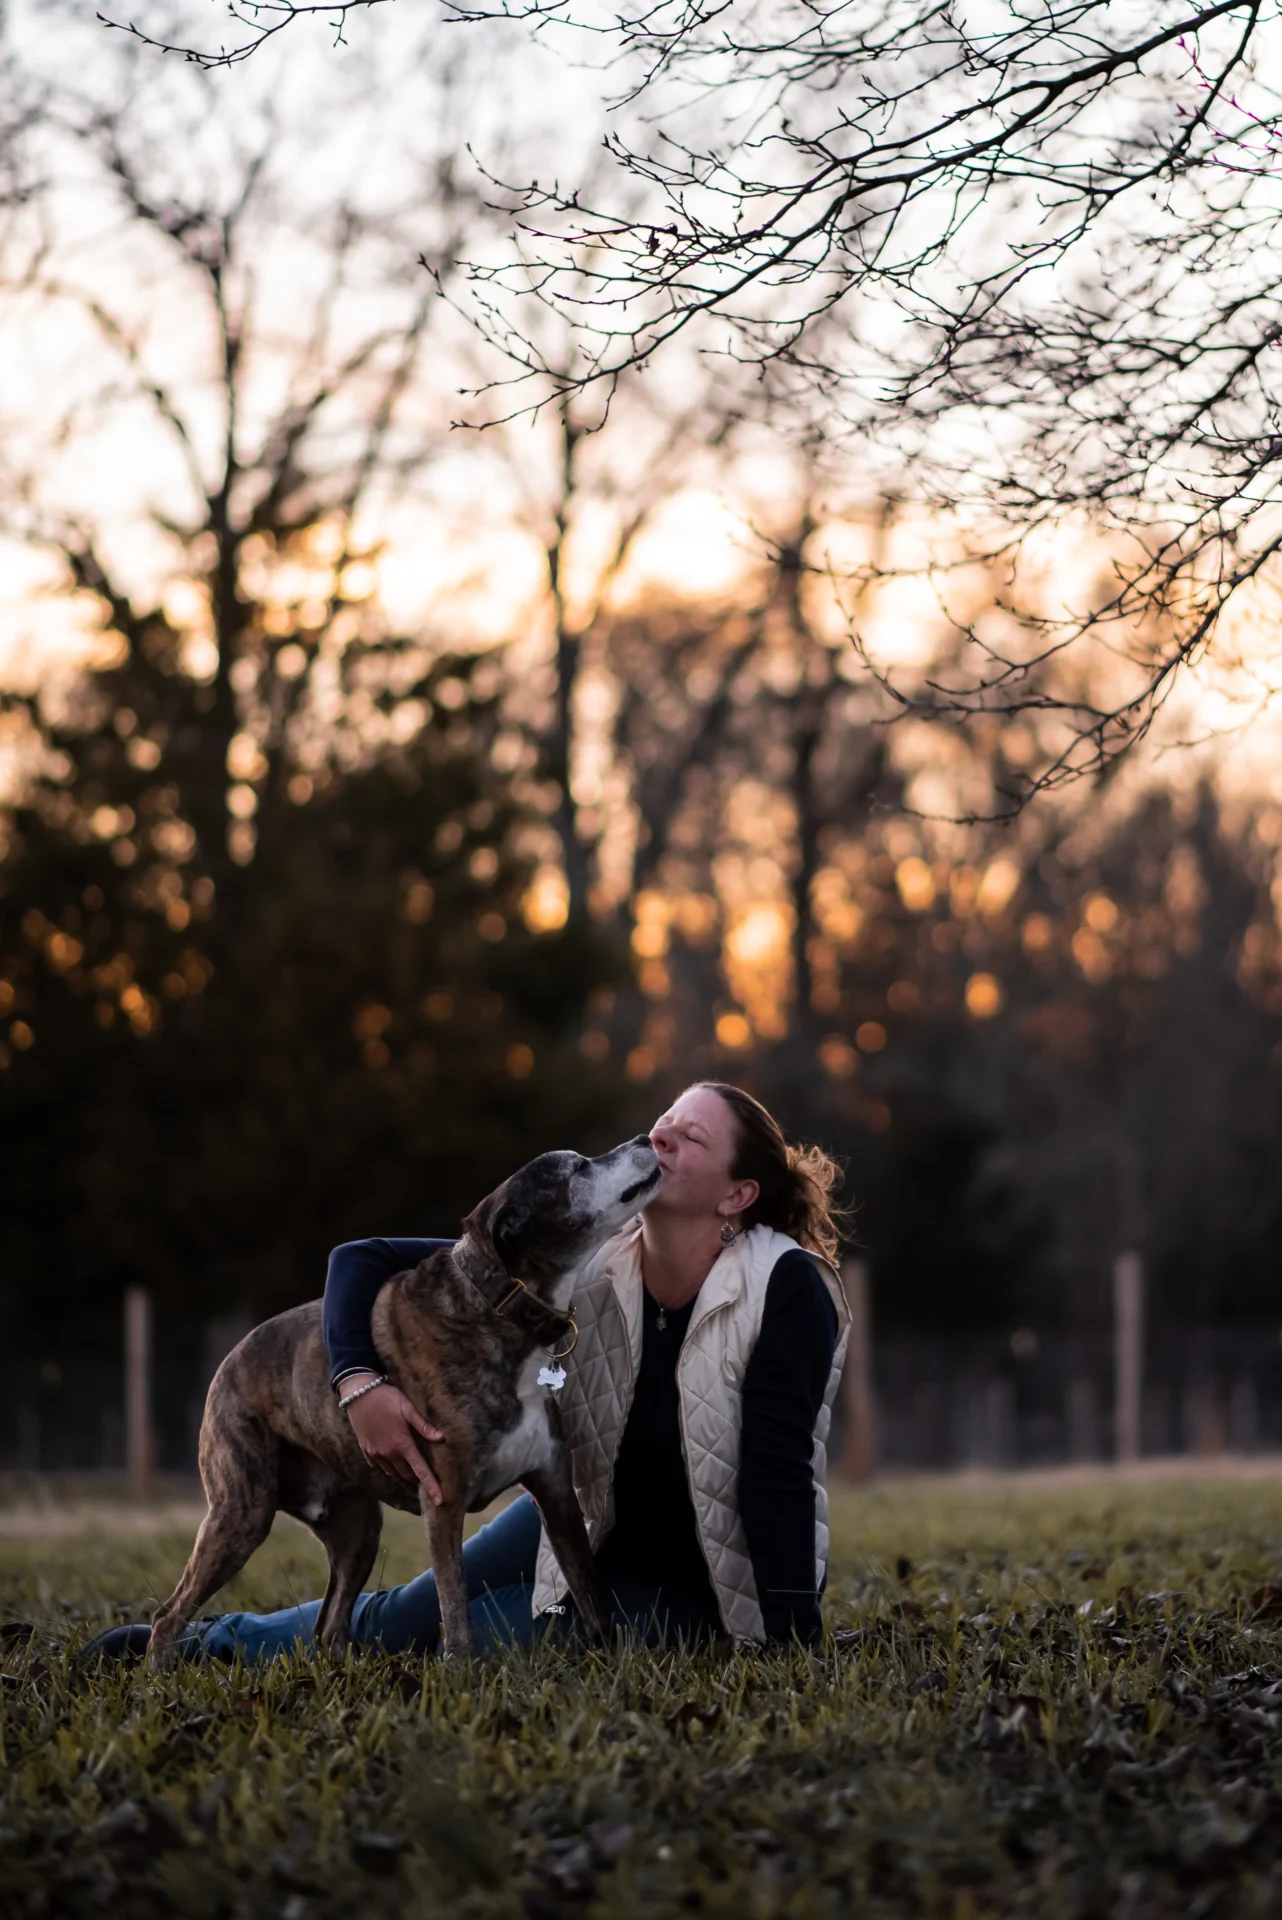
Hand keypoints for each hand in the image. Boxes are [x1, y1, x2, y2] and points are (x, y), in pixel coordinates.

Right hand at [341, 1375, 444, 1505]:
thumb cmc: (386, 1398)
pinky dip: (388, 1471)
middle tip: (428, 1491)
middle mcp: (388, 1453)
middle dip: (417, 1485)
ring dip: (403, 1480)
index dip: (431, 1486)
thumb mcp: (408, 1407)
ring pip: (392, 1474)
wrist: (358, 1394)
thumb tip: (442, 1438)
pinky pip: (379, 1467)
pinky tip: (393, 1470)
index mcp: (401, 1444)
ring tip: (413, 1485)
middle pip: (406, 1475)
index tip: (439, 1501)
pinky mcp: (366, 1450)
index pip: (420, 1470)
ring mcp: (375, 1453)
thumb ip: (424, 1425)